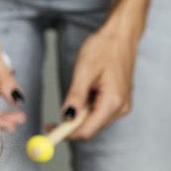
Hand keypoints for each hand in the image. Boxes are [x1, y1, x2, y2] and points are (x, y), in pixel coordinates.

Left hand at [61, 19, 139, 140]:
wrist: (121, 36)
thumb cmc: (104, 48)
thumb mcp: (84, 70)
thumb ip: (76, 96)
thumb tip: (66, 117)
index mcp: (113, 102)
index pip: (87, 130)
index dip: (67, 133)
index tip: (49, 131)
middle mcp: (120, 108)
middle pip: (91, 129)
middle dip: (71, 127)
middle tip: (50, 122)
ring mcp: (121, 106)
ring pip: (94, 122)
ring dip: (79, 117)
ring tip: (73, 95)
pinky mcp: (119, 102)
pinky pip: (99, 113)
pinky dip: (86, 110)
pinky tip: (84, 93)